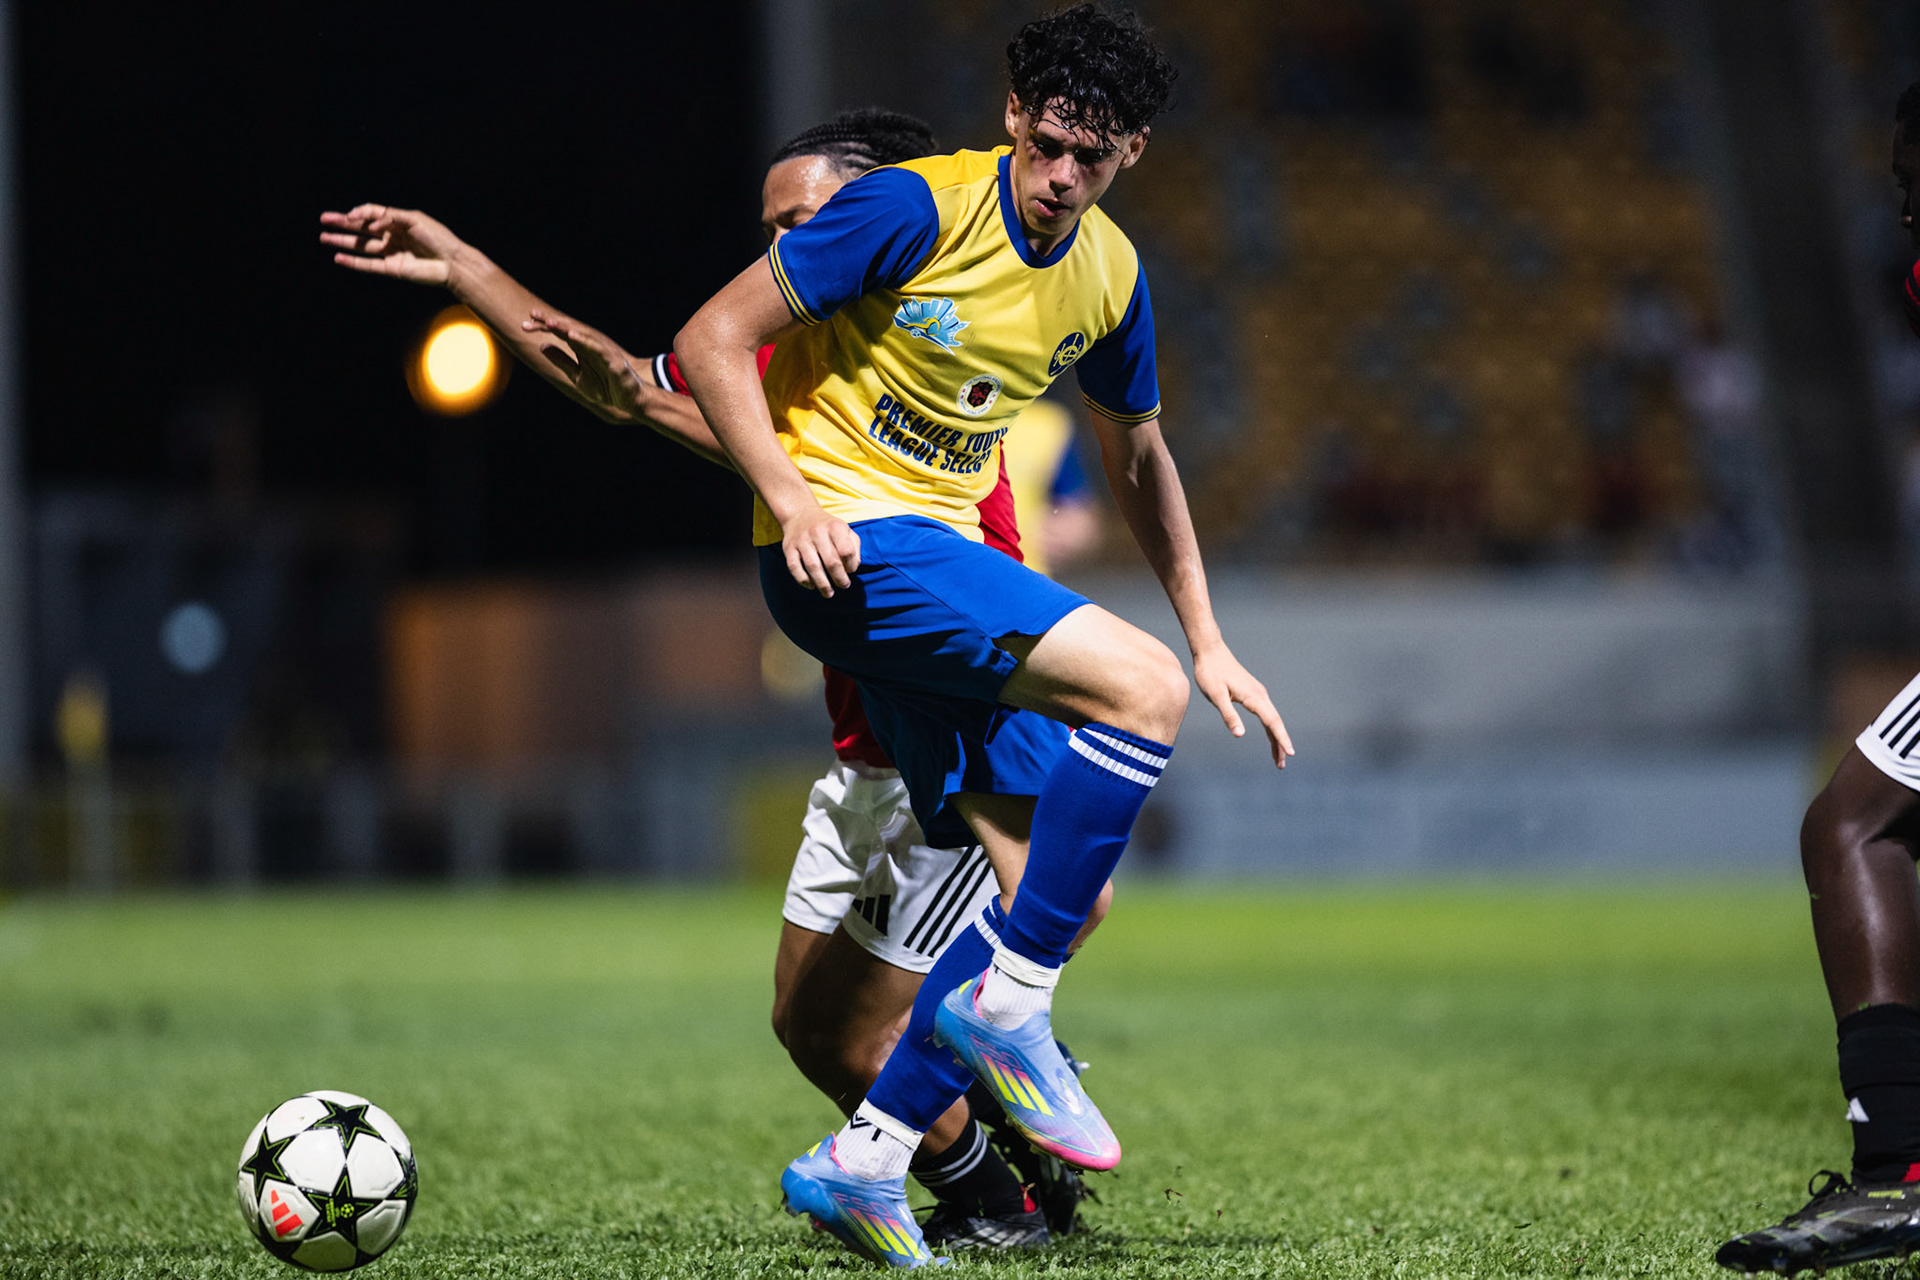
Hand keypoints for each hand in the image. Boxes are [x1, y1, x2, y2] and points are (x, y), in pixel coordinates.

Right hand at [319, 205, 461, 285]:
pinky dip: (353, 262)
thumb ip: (390, 217)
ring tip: (323, 237)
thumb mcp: (415, 219)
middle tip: (323, 219)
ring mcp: (391, 253)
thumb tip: (370, 223)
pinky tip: (338, 257)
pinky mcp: (392, 269)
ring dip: (342, 242)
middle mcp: (392, 236)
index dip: (360, 212)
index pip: (372, 214)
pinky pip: (368, 265)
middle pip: (362, 229)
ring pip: (361, 246)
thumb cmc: (438, 238)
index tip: (349, 215)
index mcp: (398, 222)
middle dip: (342, 224)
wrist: (452, 263)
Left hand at [522, 307, 642, 422]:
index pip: (560, 334)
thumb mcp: (577, 376)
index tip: (525, 324)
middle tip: (532, 314)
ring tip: (550, 322)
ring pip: (582, 335)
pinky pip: (597, 349)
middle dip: (551, 322)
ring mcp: (602, 351)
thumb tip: (542, 345)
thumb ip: (562, 361)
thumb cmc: (606, 387)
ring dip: (566, 328)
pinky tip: (572, 337)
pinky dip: (585, 342)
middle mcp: (591, 345)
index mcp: (581, 348)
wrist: (630, 400)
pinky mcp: (613, 360)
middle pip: (569, 330)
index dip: (543, 328)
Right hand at [782, 506, 860, 596]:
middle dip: (839, 579)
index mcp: (835, 527)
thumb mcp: (845, 529)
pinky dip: (803, 580)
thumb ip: (854, 547)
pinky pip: (794, 568)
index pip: (846, 551)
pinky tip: (812, 585)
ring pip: (813, 567)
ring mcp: (802, 540)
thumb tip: (853, 567)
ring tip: (829, 593)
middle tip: (843, 586)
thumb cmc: (827, 527)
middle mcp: (817, 532)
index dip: (851, 566)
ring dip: (823, 584)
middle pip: (831, 562)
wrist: (800, 514)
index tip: (850, 572)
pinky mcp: (789, 548)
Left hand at [1192, 642, 1293, 767]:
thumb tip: (1240, 735)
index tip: (1289, 753)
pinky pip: (1266, 714)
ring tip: (1278, 758)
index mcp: (1254, 697)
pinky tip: (1270, 737)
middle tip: (1281, 765)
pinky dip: (1270, 728)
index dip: (1281, 739)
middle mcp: (1260, 695)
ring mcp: (1258, 694)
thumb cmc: (1210, 673)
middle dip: (1280, 744)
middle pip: (1275, 723)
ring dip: (1276, 738)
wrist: (1210, 651)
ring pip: (1272, 719)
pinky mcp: (1253, 693)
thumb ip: (1228, 715)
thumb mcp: (1216, 696)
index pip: (1272, 722)